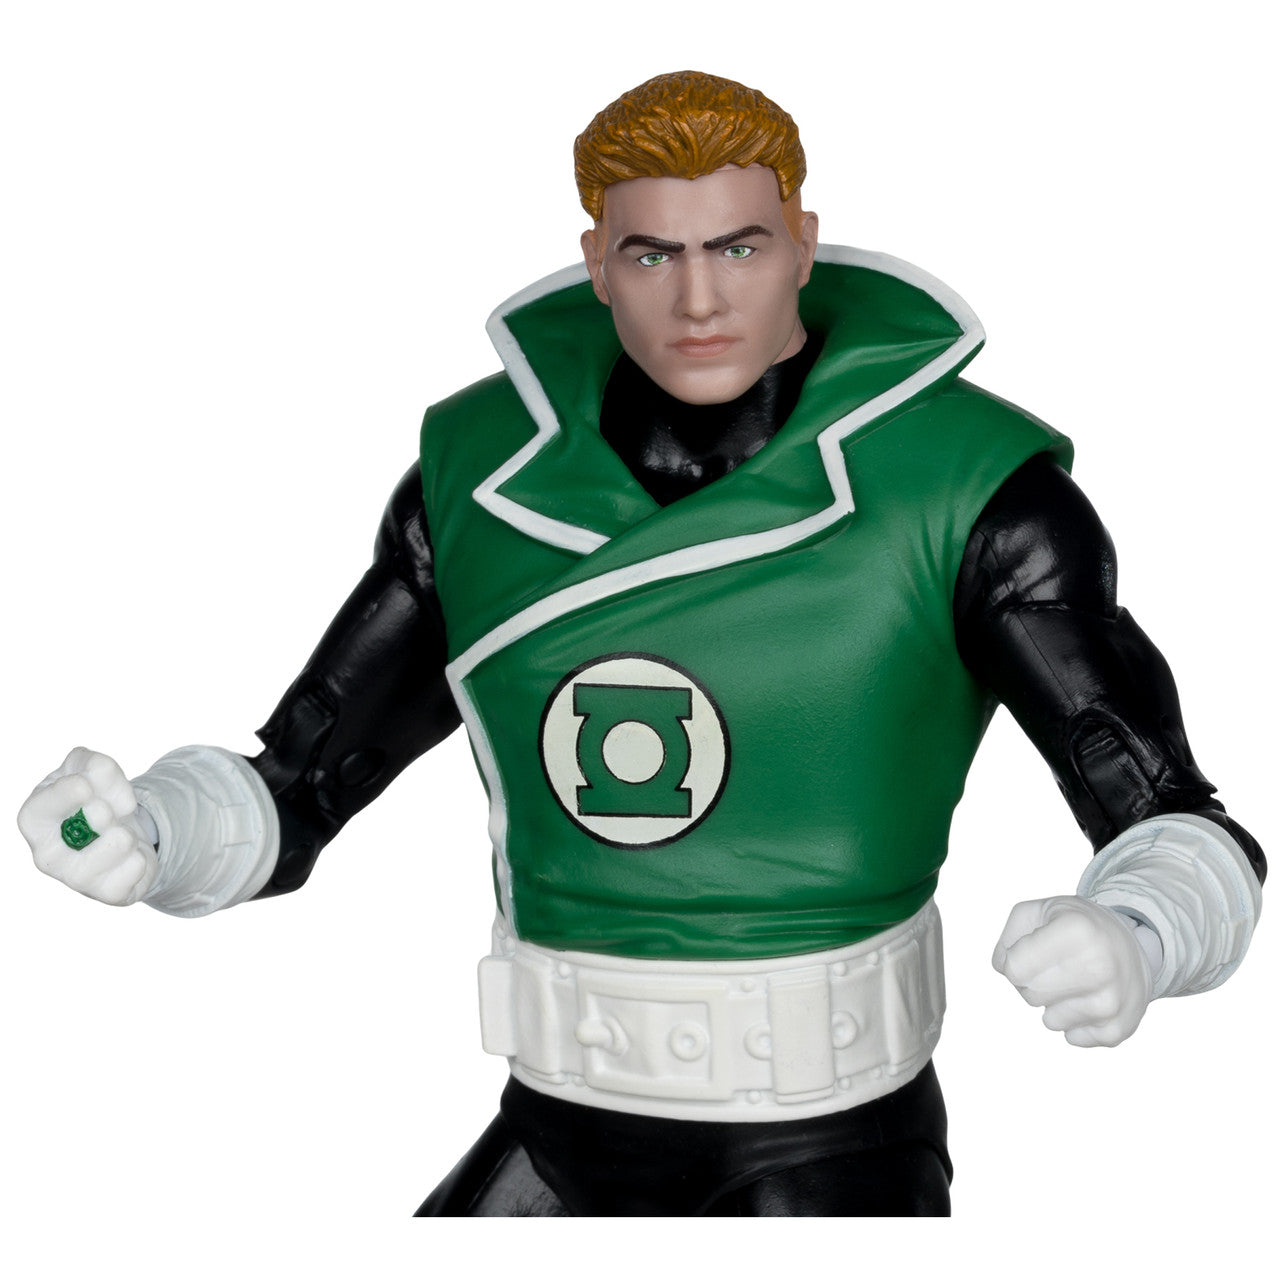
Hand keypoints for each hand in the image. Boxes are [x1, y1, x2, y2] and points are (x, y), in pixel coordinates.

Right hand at [17, 747, 157, 905]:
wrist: (124, 832)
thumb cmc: (98, 799)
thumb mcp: (91, 772)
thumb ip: (92, 764)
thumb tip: (99, 774)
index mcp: (38, 822)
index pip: (37, 811)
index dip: (62, 796)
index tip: (84, 785)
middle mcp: (49, 855)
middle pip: (77, 832)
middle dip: (104, 813)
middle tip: (110, 812)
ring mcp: (76, 879)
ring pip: (116, 846)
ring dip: (129, 832)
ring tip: (122, 833)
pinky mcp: (107, 894)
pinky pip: (135, 869)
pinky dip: (142, 855)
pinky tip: (131, 855)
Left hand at [992, 896, 1152, 1046]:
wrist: (1131, 945)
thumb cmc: (1076, 927)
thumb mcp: (1038, 912)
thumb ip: (1008, 937)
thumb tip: (1003, 968)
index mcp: (1076, 930)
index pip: (1013, 969)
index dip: (1016, 960)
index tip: (1035, 949)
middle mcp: (1099, 967)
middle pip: (1030, 995)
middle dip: (1033, 983)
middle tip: (1056, 966)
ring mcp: (1111, 1001)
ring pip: (1050, 1021)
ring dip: (1055, 1004)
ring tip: (1076, 981)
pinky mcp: (1120, 1029)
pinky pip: (1074, 1038)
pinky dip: (1075, 1022)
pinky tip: (1089, 999)